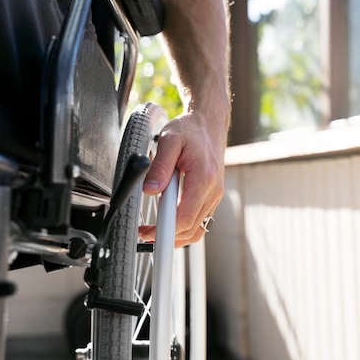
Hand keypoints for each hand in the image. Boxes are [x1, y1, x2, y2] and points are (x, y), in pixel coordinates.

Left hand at [139, 108, 226, 245]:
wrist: (209, 124)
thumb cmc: (190, 130)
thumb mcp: (169, 140)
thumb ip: (159, 166)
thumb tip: (150, 190)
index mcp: (203, 178)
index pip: (184, 217)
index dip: (164, 230)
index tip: (147, 233)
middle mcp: (213, 191)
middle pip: (191, 229)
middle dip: (166, 236)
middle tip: (144, 232)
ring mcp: (215, 196)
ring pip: (197, 230)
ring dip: (176, 236)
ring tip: (153, 230)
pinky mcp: (212, 198)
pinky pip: (200, 222)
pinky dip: (184, 228)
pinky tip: (168, 222)